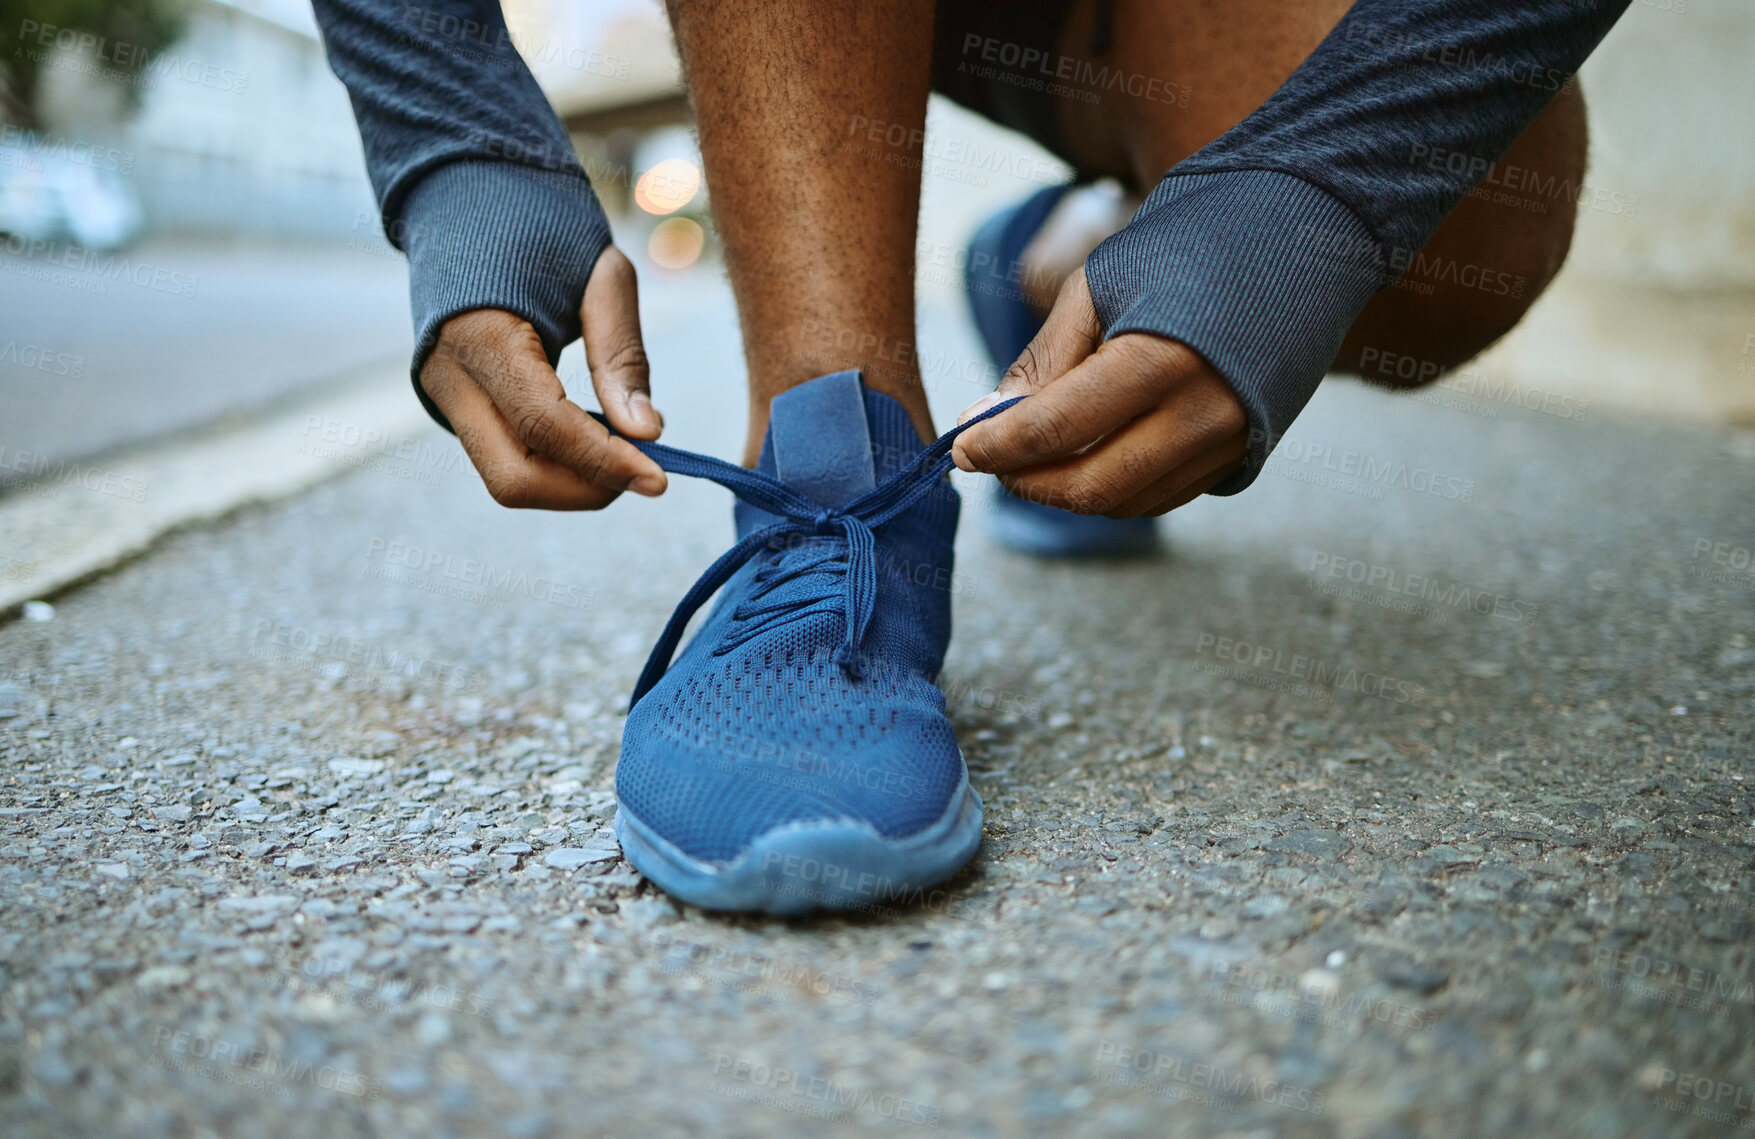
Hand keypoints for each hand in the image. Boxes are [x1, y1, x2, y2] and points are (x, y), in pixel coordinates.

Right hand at [418, 246, 667, 509]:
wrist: (469, 194)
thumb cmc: (544, 225)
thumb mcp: (602, 278)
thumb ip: (622, 357)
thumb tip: (647, 433)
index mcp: (482, 335)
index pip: (545, 427)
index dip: (605, 462)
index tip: (660, 478)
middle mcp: (449, 375)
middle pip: (513, 479)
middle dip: (583, 489)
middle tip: (642, 472)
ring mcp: (443, 394)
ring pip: (506, 478)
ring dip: (570, 482)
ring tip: (622, 450)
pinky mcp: (453, 403)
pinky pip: (504, 455)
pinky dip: (553, 463)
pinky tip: (592, 438)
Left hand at [951, 266, 1248, 517]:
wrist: (1294, 241)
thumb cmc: (1184, 250)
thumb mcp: (1099, 286)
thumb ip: (1042, 362)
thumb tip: (981, 422)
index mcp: (1160, 360)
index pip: (1055, 430)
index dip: (997, 447)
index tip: (960, 449)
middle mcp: (1202, 415)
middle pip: (1088, 486)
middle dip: (1025, 482)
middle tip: (991, 460)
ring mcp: (1228, 445)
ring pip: (1121, 503)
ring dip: (1065, 490)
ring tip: (1033, 453)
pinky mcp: (1240, 459)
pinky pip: (1156, 497)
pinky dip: (1109, 488)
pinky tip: (1085, 453)